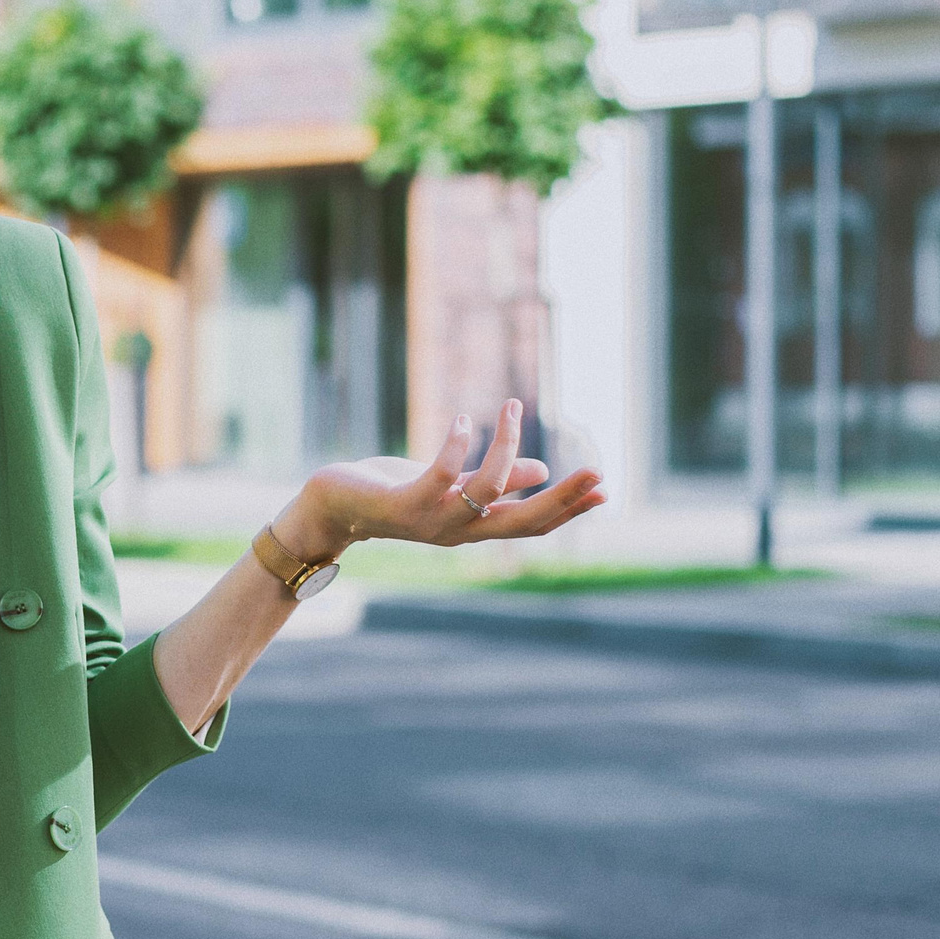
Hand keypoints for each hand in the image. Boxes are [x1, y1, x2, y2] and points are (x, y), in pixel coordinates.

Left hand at [283, 398, 605, 552]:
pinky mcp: (403, 503)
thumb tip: (540, 470)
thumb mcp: (451, 486)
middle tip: (598, 470)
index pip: (531, 524)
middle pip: (522, 521)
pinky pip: (441, 474)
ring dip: (506, 446)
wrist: (335, 506)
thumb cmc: (394, 492)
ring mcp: (432, 520)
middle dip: (562, 497)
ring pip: (487, 489)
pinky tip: (462, 420)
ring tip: (511, 407)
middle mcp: (458, 531)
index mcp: (474, 526)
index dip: (568, 509)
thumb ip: (495, 482)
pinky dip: (456, 445)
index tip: (604, 490)